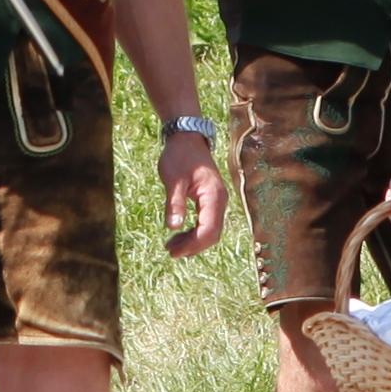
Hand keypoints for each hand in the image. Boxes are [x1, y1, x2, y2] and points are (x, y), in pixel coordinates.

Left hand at [158, 129, 228, 257]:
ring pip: (211, 230)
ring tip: (171, 245)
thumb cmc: (179, 156)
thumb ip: (175, 203)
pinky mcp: (211, 200)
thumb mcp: (173, 180)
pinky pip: (207, 222)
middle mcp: (220, 200)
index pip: (209, 230)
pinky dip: (194, 231)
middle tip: (170, 251)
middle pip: (212, 233)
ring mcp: (217, 201)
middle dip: (193, 246)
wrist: (187, 139)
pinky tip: (179, 234)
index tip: (173, 252)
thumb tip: (174, 227)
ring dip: (193, 240)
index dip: (192, 245)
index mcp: (213, 195)